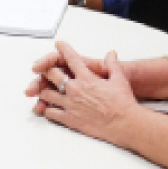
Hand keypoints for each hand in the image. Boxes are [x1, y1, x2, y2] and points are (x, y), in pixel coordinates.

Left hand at [25, 41, 139, 147]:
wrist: (124, 124)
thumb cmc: (123, 103)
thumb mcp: (120, 79)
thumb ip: (113, 65)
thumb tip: (110, 54)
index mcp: (86, 78)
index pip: (71, 58)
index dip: (63, 49)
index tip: (59, 44)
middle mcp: (75, 89)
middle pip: (52, 74)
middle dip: (46, 70)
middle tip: (43, 69)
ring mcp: (70, 104)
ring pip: (46, 94)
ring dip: (44, 90)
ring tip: (43, 90)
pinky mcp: (69, 119)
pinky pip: (50, 112)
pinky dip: (47, 109)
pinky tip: (48, 108)